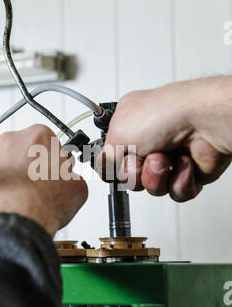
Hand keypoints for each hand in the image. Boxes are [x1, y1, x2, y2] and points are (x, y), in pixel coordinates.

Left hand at [0, 124, 87, 235]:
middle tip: (38, 190)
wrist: (10, 223)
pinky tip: (3, 206)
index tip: (55, 174)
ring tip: (20, 202)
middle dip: (30, 168)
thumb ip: (73, 177)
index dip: (54, 161)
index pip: (50, 143)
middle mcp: (10, 141)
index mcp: (38, 136)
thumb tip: (71, 181)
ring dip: (10, 181)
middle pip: (23, 152)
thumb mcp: (78, 189)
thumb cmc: (41, 203)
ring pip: (2, 167)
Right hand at [103, 76, 231, 201]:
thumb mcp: (117, 132)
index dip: (113, 164)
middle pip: (129, 177)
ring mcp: (169, 157)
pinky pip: (174, 193)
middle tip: (144, 156)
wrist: (204, 121)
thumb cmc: (166, 114)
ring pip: (152, 188)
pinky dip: (178, 180)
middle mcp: (149, 141)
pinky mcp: (188, 172)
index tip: (115, 161)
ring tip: (166, 158)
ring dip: (156, 176)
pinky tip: (182, 162)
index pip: (112, 157)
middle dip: (135, 172)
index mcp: (130, 126)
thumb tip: (102, 168)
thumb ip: (103, 156)